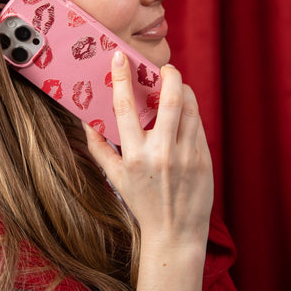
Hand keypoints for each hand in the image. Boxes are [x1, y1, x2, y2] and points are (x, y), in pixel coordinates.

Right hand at [82, 50, 212, 247]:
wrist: (175, 232)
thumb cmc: (142, 203)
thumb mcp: (114, 178)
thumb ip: (98, 148)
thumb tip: (86, 121)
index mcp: (134, 156)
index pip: (124, 107)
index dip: (121, 77)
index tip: (119, 57)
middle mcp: (161, 153)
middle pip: (169, 100)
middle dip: (168, 76)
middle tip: (164, 68)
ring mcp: (186, 155)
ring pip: (189, 108)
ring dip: (183, 90)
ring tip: (176, 86)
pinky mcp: (204, 158)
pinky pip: (198, 125)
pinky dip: (191, 112)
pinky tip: (184, 111)